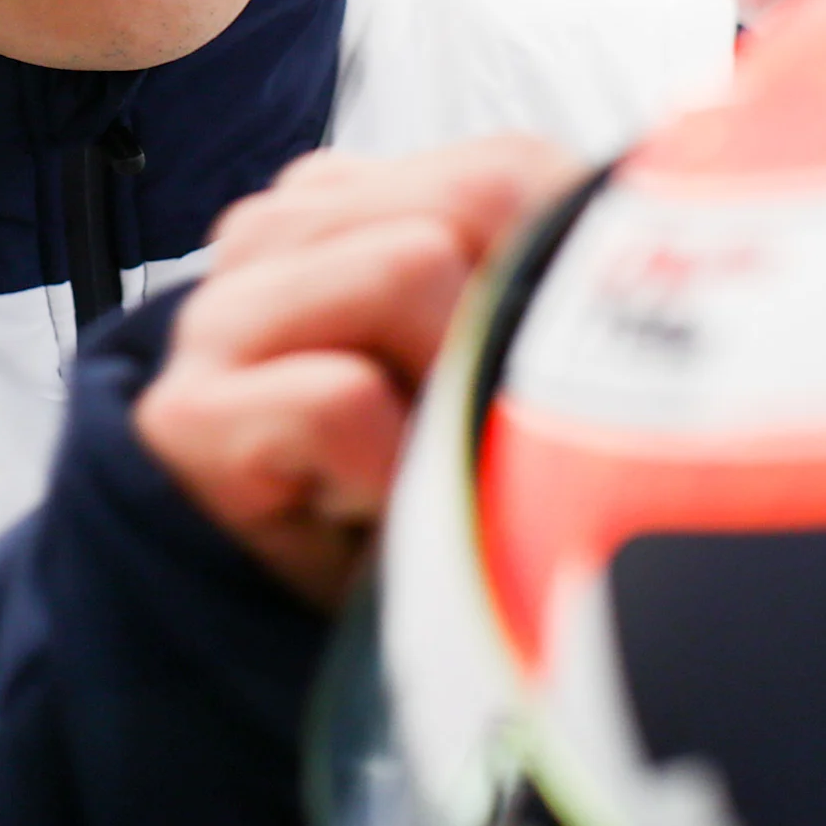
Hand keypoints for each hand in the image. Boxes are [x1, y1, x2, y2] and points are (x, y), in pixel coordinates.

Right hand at [134, 136, 585, 608]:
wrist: (339, 654)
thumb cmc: (440, 495)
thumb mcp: (504, 354)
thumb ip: (541, 262)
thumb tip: (643, 226)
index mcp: (347, 201)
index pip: (504, 171)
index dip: (563, 277)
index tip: (551, 380)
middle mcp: (272, 232)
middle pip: (467, 206)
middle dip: (505, 331)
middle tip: (483, 438)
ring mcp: (218, 315)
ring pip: (409, 271)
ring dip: (447, 397)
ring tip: (421, 471)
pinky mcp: (182, 415)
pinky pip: (340, 397)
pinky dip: (384, 472)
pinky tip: (367, 516)